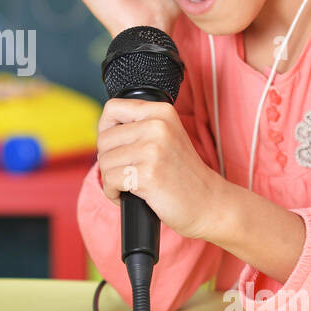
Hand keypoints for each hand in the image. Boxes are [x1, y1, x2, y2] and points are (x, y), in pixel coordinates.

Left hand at [95, 98, 222, 240]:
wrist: (208, 202)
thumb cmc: (182, 173)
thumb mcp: (166, 136)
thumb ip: (139, 127)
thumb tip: (102, 131)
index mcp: (161, 112)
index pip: (112, 108)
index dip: (105, 129)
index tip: (114, 146)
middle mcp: (157, 126)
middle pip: (104, 139)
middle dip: (108, 160)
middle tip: (126, 172)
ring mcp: (153, 150)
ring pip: (104, 162)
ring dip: (111, 179)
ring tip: (131, 185)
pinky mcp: (147, 175)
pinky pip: (110, 181)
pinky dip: (113, 193)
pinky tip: (128, 196)